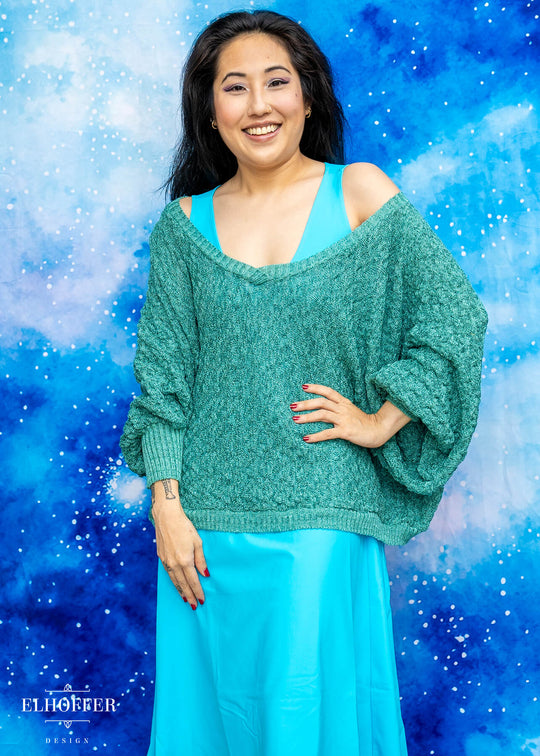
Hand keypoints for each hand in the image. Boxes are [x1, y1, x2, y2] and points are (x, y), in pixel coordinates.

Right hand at [151, 479, 209, 609]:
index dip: (198, 591)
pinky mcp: (161, 557)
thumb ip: (201, 560)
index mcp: (185, 560)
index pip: (193, 581)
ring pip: (174, 581)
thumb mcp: (198, 542)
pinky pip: (168, 574)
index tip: (202, 600)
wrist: (166, 517)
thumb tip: (205, 574)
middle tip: (194, 606)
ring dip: (180, 591)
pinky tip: (176, 584)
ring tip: (186, 599)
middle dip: (189, 596)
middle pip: (183, 584)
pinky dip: (173, 582)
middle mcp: (174, 563)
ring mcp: (166, 561)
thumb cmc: (184, 527)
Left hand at [289, 383, 410, 447]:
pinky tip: (306, 438)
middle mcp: (343, 409)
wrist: (379, 430)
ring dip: (307, 417)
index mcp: (344, 403)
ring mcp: (344, 419)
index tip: (303, 386)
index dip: (316, 388)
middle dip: (305, 403)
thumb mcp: (351, 411)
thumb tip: (323, 410)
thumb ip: (339, 409)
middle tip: (292, 406)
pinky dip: (316, 436)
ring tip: (295, 419)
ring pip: (322, 415)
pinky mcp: (346, 431)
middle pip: (321, 402)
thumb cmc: (364, 422)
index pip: (328, 391)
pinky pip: (328, 433)